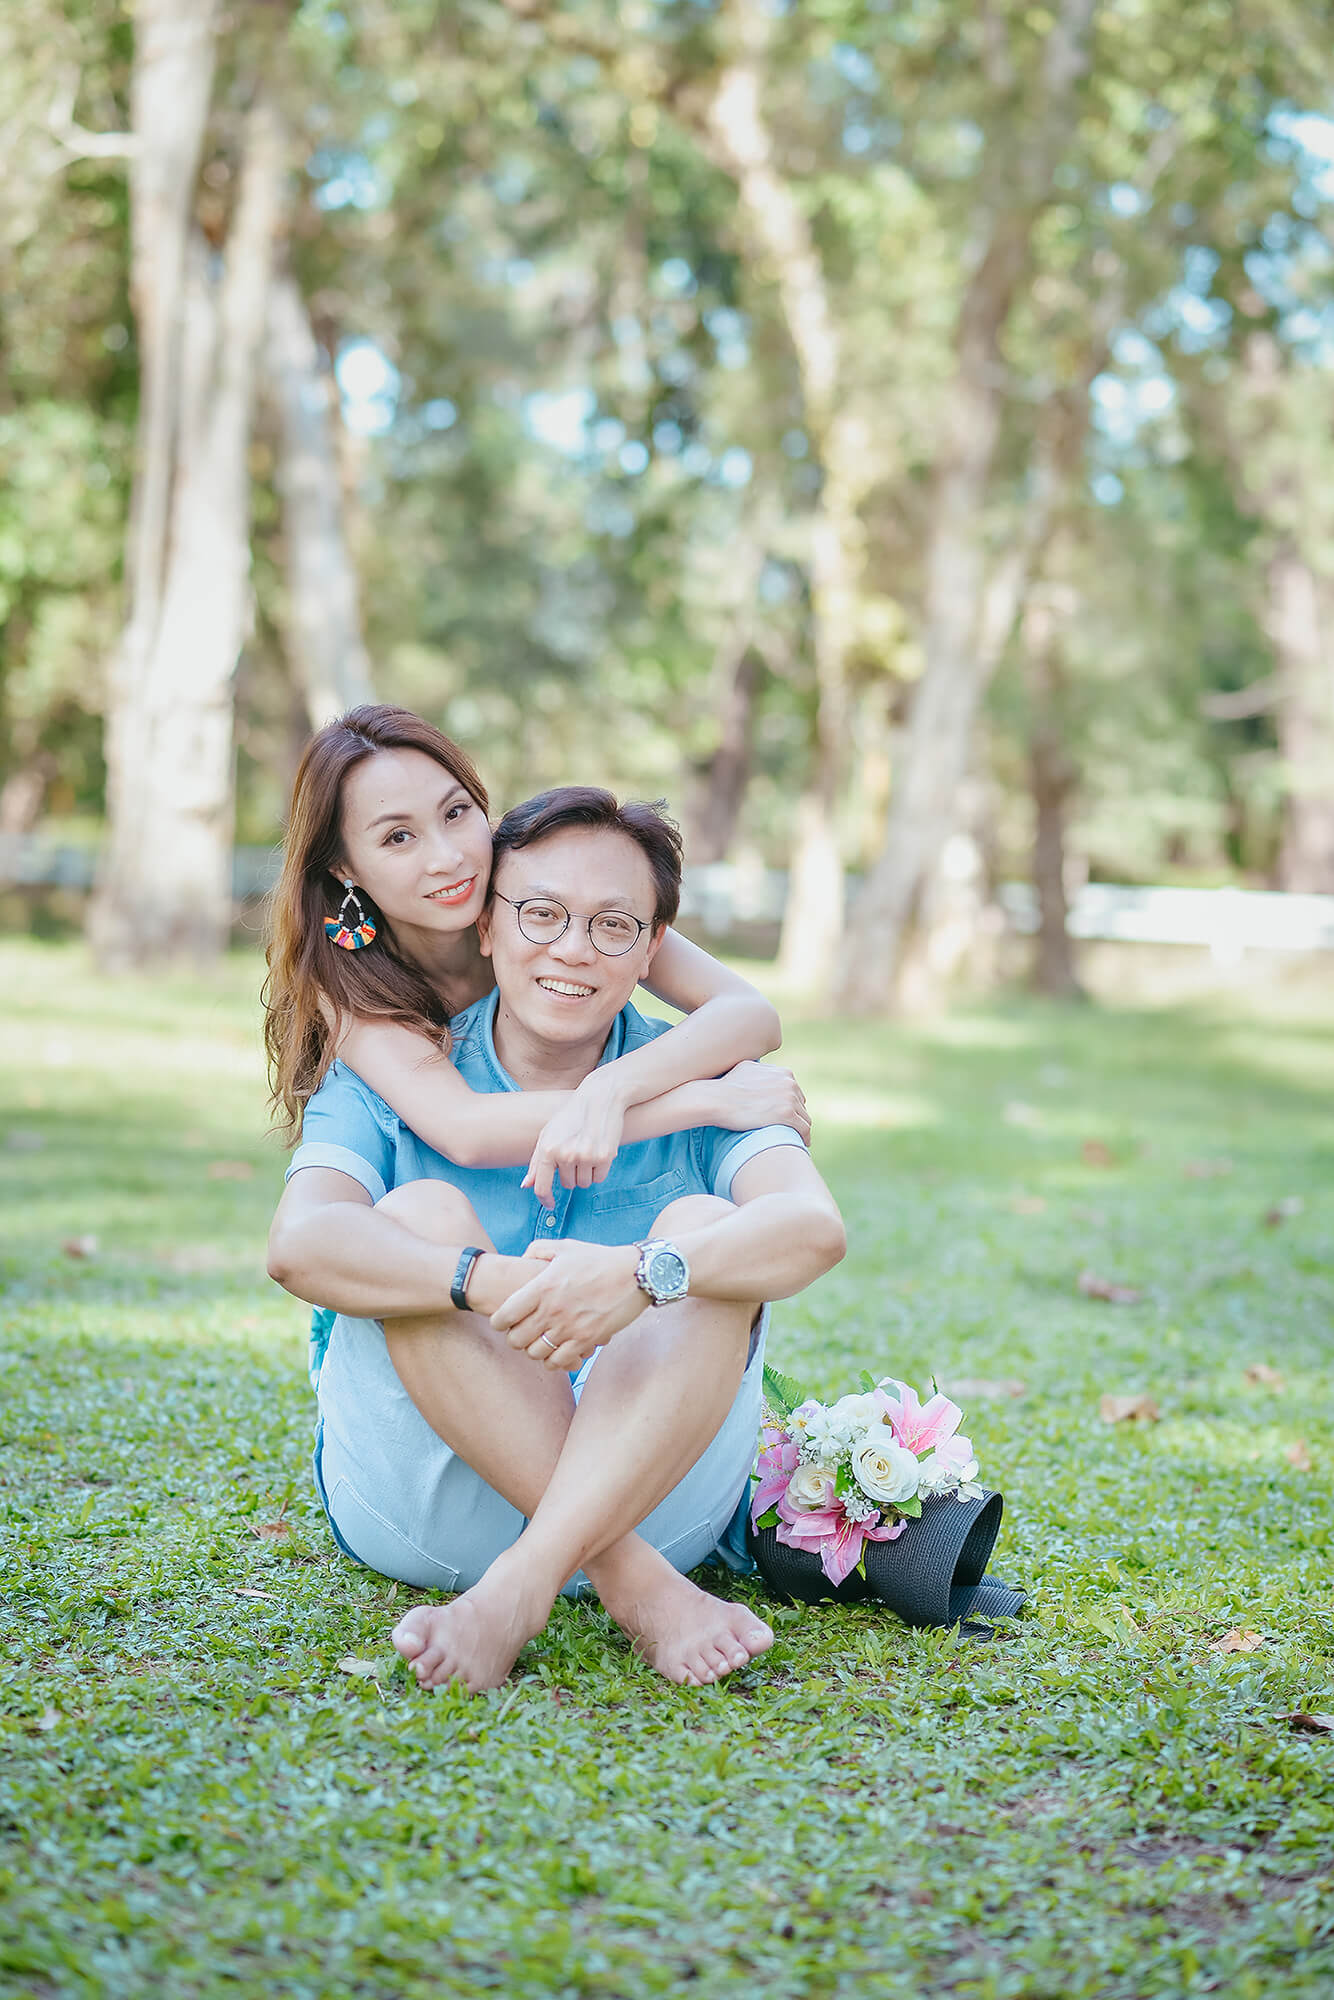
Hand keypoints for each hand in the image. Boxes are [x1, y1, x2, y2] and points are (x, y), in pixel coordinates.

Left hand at [490, 1239, 646, 1369]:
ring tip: (540, 1342)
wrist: (637, 1274)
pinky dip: (554, 1360)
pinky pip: (559, 1362)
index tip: (502, 1322)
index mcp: (542, 1286)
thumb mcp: (566, 1247)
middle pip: (516, 1339)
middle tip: (521, 1333)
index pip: (505, 1315)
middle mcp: (552, 1309)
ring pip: (536, 1353)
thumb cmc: (600, 1259)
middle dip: (514, 1338)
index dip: (498, 1322)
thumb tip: (520, 1259)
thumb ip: (537, 1249)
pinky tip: (557, 1351)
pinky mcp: (587, 1340)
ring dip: (534, 1350)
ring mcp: (570, 1327)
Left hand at [523, 1075, 627, 1209]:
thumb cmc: (571, 1117)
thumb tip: (526, 1186)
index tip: (550, 1205)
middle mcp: (565, 1154)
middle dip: (572, 1173)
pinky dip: (599, 1170)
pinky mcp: (604, 1157)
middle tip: (577, 1152)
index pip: (542, 1186)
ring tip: (588, 1150)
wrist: (601, 1098)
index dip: (545, 1199)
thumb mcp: (548, 1135)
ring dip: (586, 1173)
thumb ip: (535, 1162)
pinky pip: (599, 1178)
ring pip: (583, 1183)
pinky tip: (599, 1152)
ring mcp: (585, 1156)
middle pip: (567, 1184)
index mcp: (547, 1149)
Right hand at [713, 1062, 810, 1144]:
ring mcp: (790, 1099)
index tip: (784, 1116)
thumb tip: (763, 1073)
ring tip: (795, 1139)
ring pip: (804, 1118)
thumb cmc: (726, 1086)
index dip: (790, 1105)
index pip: (795, 1092)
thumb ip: (762, 1071)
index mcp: (784, 1073)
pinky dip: (804, 1137)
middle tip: (789, 1129)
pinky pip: (804, 1129)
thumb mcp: (748, 1068)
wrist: (717, 1099)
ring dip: (800, 1128)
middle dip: (796, 1116)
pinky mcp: (787, 1115)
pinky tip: (802, 1143)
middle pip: (801, 1105)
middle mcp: (790, 1083)